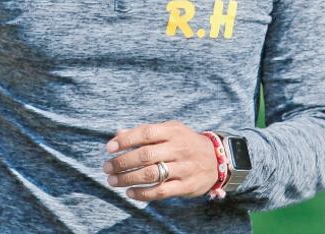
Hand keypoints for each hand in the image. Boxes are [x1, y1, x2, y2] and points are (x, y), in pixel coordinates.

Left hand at [102, 120, 217, 200]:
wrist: (218, 159)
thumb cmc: (186, 143)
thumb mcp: (170, 131)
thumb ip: (145, 133)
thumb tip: (118, 135)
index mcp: (173, 131)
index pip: (145, 133)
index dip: (125, 140)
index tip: (109, 148)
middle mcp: (179, 148)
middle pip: (145, 155)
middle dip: (122, 162)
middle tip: (106, 167)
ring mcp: (184, 168)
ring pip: (151, 174)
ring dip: (128, 178)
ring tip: (113, 180)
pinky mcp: (186, 185)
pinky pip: (161, 191)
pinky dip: (142, 193)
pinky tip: (129, 193)